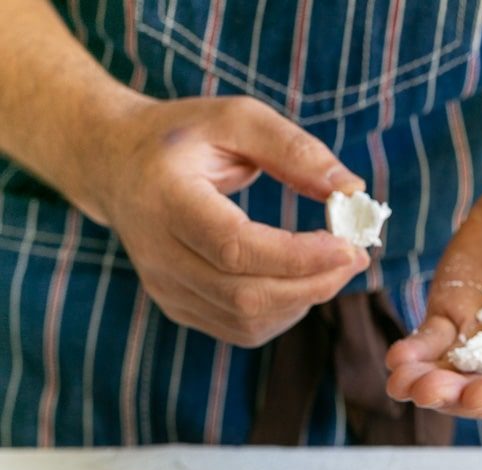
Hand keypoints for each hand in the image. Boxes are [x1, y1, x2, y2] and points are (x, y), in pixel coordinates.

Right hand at [91, 95, 369, 345]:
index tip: (349, 246)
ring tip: (331, 266)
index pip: (235, 247)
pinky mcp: (177, 308)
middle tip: (355, 258)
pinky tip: (298, 282)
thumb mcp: (235, 120)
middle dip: (313, 284)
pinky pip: (241, 329)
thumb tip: (352, 191)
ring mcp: (165, 288)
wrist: (116, 166)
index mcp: (165, 200)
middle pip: (246, 295)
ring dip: (303, 300)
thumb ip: (294, 150)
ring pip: (247, 320)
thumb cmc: (183, 138)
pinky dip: (283, 312)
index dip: (298, 256)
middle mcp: (158, 254)